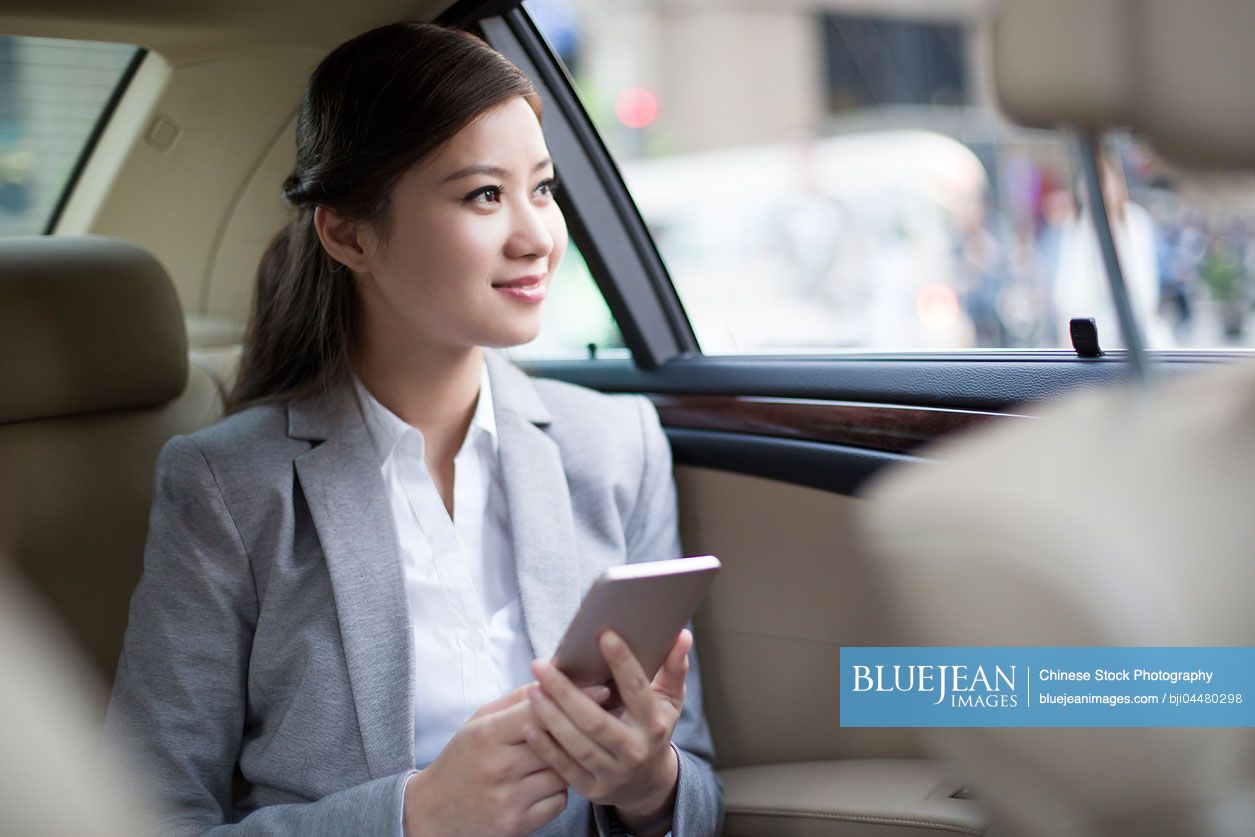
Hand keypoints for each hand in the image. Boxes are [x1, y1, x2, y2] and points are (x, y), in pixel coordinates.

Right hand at [403, 682, 611, 836]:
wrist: (433, 812)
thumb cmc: (462, 760)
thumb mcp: (479, 722)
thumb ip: (516, 700)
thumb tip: (553, 679)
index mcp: (487, 735)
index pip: (539, 710)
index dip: (572, 697)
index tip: (601, 689)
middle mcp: (499, 767)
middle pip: (558, 742)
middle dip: (578, 729)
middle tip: (599, 719)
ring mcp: (509, 799)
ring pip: (564, 772)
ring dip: (566, 764)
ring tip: (555, 757)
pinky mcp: (518, 825)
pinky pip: (560, 801)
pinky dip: (557, 791)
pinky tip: (542, 784)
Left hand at [522, 629, 689, 831]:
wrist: (647, 785)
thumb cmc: (653, 729)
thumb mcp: (669, 701)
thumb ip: (674, 668)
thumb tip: (682, 635)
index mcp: (654, 724)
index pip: (637, 690)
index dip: (623, 663)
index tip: (603, 635)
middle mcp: (635, 750)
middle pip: (596, 721)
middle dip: (566, 692)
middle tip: (540, 665)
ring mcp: (613, 773)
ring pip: (578, 745)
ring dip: (551, 717)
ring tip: (532, 690)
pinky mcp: (592, 789)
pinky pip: (564, 768)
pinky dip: (545, 748)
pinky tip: (528, 726)